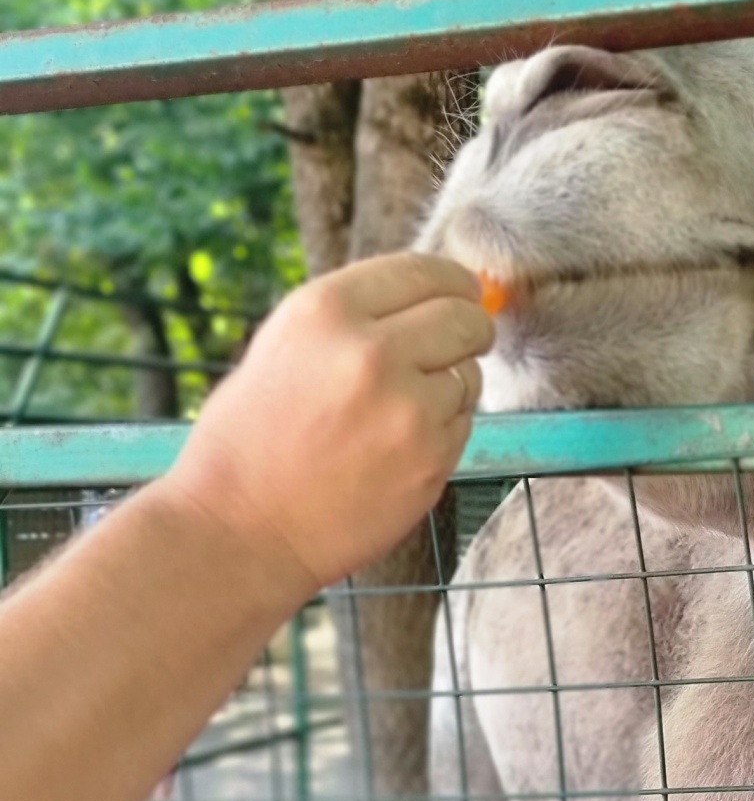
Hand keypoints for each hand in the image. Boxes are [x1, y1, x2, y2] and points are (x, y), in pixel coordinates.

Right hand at [166, 253, 492, 602]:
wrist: (238, 530)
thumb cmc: (250, 440)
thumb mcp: (284, 346)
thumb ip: (355, 318)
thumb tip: (432, 295)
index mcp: (325, 310)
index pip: (423, 270)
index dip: (452, 282)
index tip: (463, 292)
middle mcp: (372, 351)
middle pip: (464, 317)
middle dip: (468, 328)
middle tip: (458, 345)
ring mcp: (408, 409)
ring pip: (468, 375)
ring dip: (450, 386)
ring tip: (394, 414)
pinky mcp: (431, 459)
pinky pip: (463, 425)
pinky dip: (442, 431)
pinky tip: (393, 451)